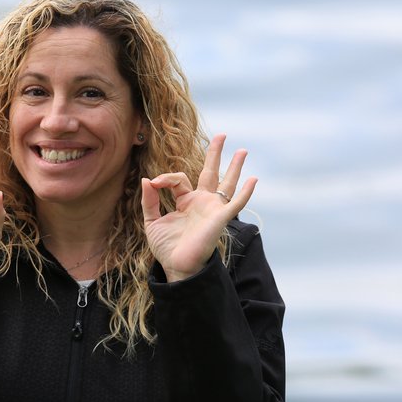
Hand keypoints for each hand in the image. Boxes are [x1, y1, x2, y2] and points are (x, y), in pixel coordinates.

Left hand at [141, 134, 256, 281]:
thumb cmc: (166, 248)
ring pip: (226, 183)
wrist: (177, 267)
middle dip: (215, 154)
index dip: (166, 177)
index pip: (179, 178)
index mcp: (186, 202)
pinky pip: (236, 203)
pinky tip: (253, 179)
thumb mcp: (152, 221)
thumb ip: (150, 201)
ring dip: (235, 167)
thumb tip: (147, 179)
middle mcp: (202, 202)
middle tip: (221, 135)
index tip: (155, 183)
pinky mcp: (221, 219)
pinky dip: (245, 192)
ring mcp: (213, 209)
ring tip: (242, 150)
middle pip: (211, 172)